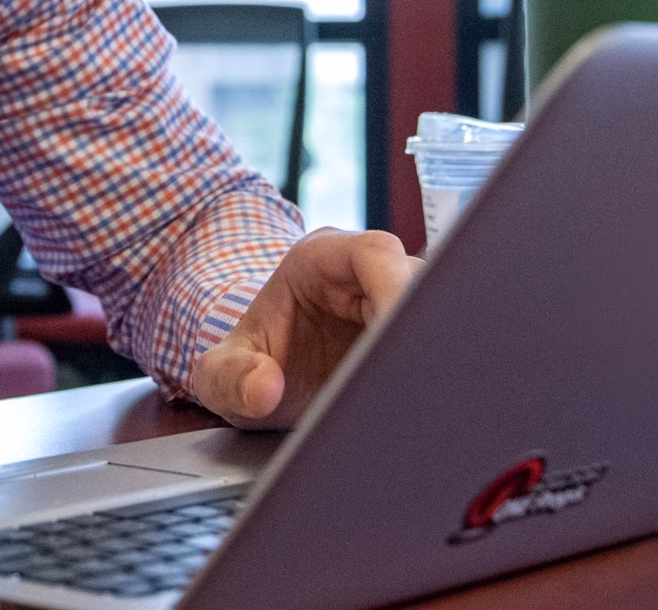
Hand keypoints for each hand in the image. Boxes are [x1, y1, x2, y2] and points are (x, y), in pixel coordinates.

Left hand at [187, 228, 415, 430]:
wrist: (262, 383)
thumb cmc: (248, 366)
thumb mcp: (222, 375)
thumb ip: (230, 378)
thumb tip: (263, 388)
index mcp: (319, 258)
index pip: (375, 253)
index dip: (394, 290)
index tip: (395, 340)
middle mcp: (363, 273)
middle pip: (418, 282)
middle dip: (419, 332)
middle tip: (410, 384)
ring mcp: (392, 301)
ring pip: (436, 315)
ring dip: (426, 355)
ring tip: (410, 400)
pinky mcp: (409, 335)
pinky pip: (435, 344)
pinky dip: (428, 372)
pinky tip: (416, 404)